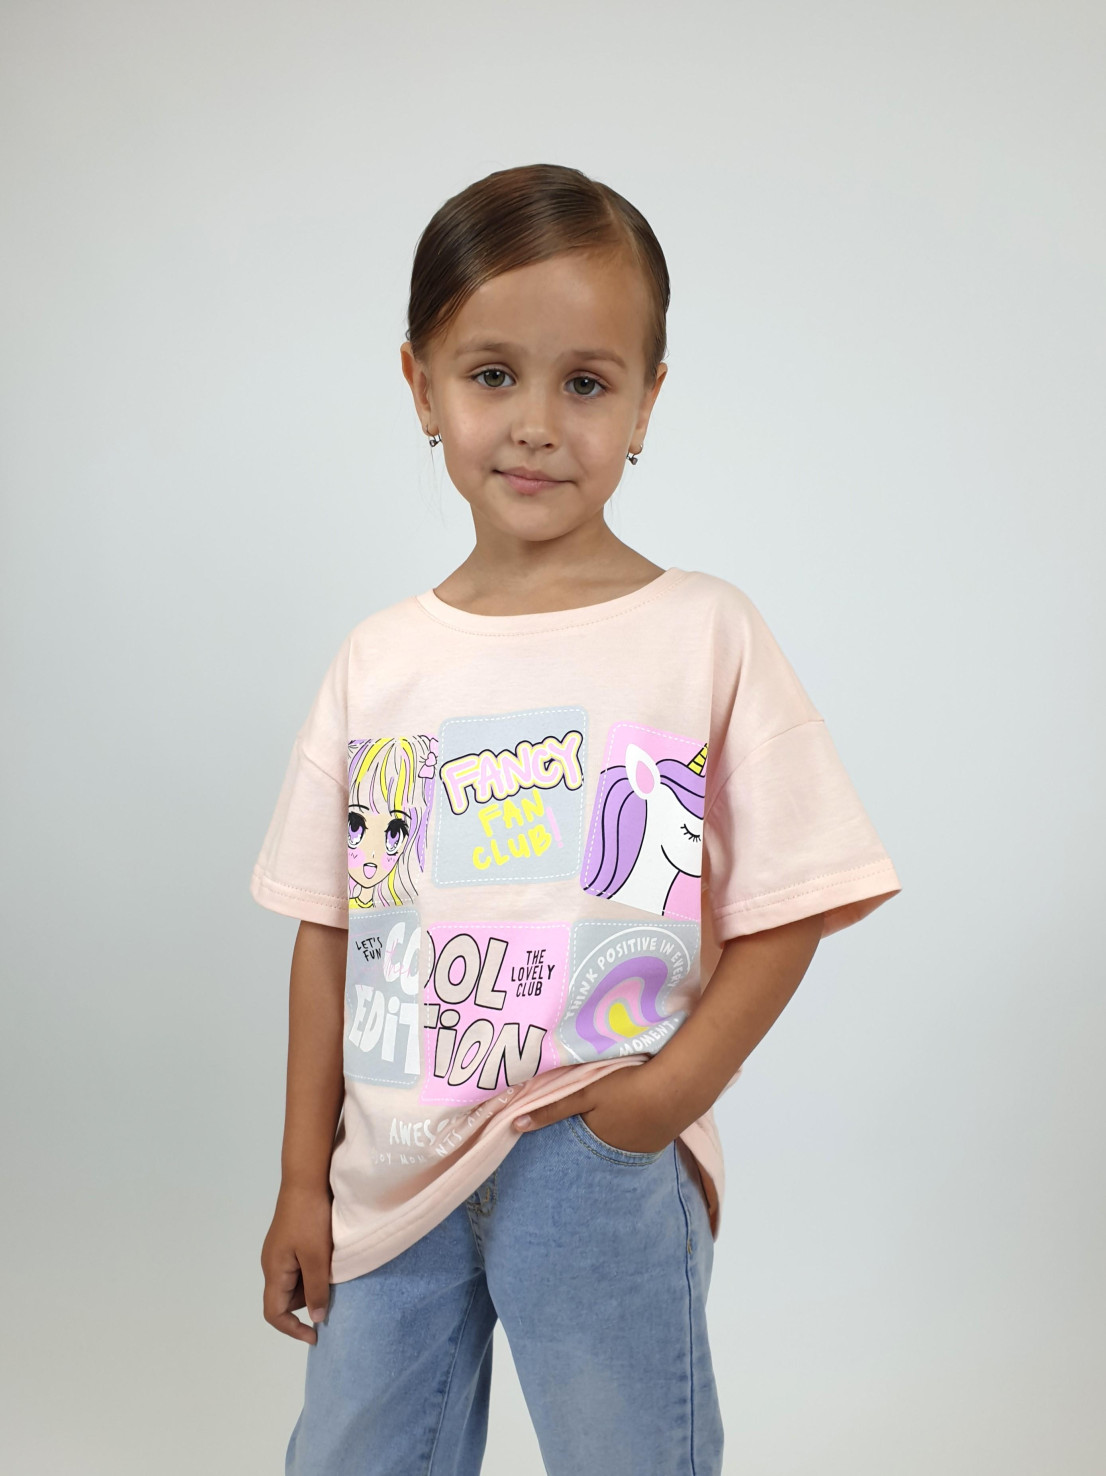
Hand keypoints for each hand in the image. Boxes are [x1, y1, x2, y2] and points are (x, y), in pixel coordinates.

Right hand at [261, 1181, 333, 1343]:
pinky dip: (313, 1270)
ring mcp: (280, 1250)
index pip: (273, 1313)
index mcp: (273, 1270)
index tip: (316, 1334)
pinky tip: (329, 1260)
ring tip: (334, 1274)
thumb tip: (315, 1318)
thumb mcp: (316, 1258)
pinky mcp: (290, 1239)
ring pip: (294, 1281)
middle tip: (334, 1295)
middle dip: (307, 1303)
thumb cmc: (310, 1219)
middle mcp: (272, 1263)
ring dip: (312, 1284)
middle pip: (285, 1298)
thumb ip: (316, 1289)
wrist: (306, 1178)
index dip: (292, 1329)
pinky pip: (299, 1265)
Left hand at [512, 1061, 678, 1154]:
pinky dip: (634, 1125)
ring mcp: (641, 1149)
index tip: (563, 1120)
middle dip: (589, 1132)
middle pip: (595, 1142)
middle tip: (593, 1111)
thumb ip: (552, 1108)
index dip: (567, 1130)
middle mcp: (616, 1152)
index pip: (573, 1140)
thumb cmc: (628, 1089)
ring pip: (618, 1140)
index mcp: (595, 1140)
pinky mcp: (660, 1140)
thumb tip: (515, 1125)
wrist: (680, 1088)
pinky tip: (638, 1109)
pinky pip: (638, 1136)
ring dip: (614, 1128)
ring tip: (616, 1108)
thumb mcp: (586, 1093)